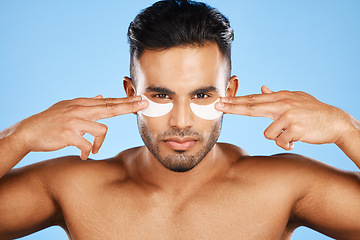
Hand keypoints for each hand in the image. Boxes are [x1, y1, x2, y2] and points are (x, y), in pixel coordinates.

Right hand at [12, 95, 147, 159]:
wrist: (29, 131)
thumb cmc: (50, 120)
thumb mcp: (67, 107)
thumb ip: (85, 102)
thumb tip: (100, 96)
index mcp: (81, 104)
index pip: (108, 102)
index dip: (125, 101)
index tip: (140, 99)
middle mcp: (80, 110)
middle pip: (110, 108)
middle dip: (129, 106)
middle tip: (144, 104)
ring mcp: (74, 122)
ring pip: (101, 130)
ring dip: (99, 144)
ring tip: (92, 149)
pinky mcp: (68, 134)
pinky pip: (87, 145)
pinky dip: (87, 152)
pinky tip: (83, 156)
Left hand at [215, 86, 352, 149]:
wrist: (335, 121)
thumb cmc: (313, 111)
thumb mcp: (296, 98)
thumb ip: (277, 95)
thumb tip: (262, 88)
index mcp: (280, 98)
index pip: (253, 100)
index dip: (235, 101)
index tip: (221, 101)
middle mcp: (282, 104)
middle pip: (251, 107)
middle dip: (232, 107)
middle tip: (217, 106)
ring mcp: (289, 116)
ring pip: (268, 134)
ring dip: (278, 137)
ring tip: (290, 134)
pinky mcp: (295, 128)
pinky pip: (281, 141)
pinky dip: (288, 143)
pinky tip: (297, 139)